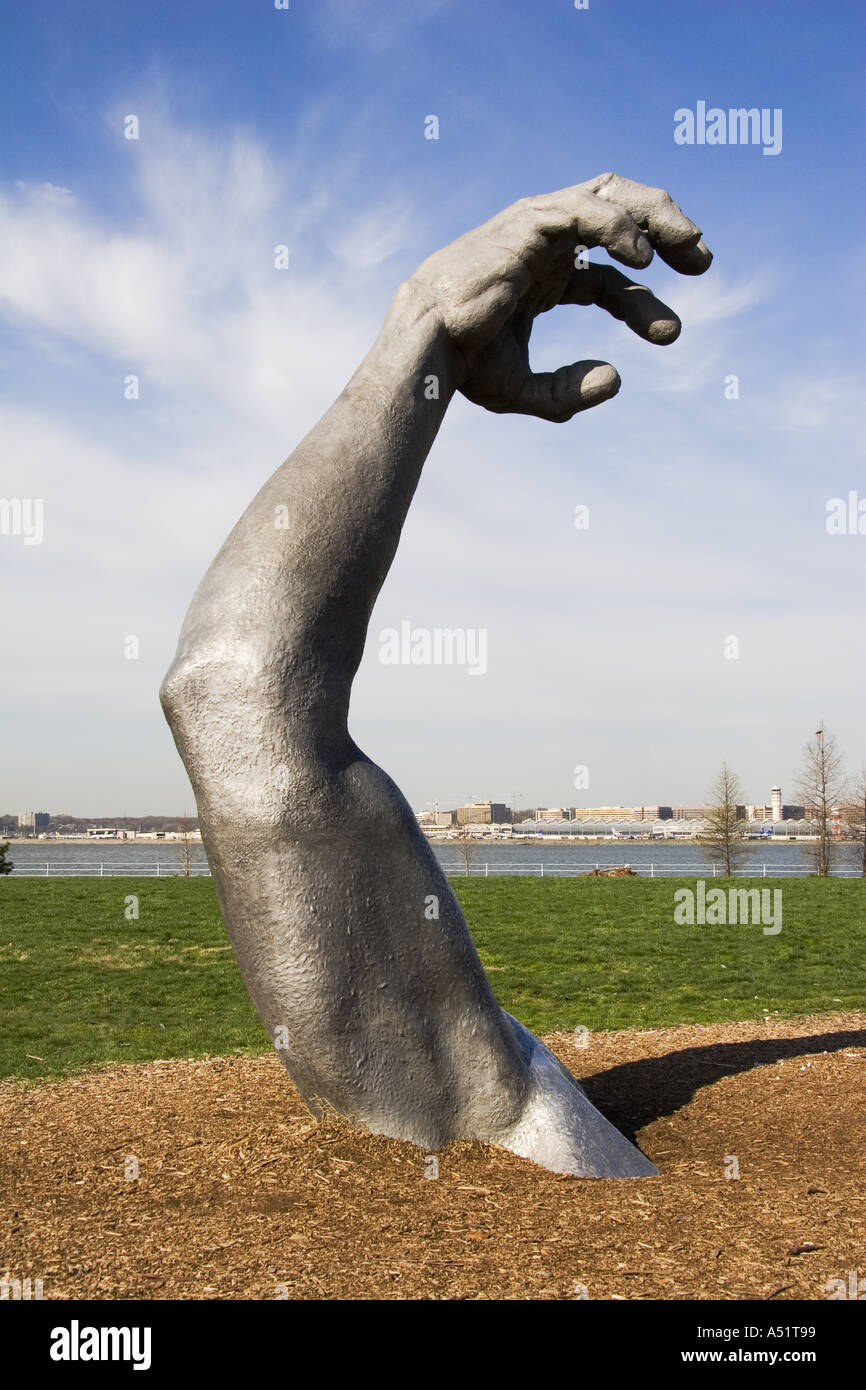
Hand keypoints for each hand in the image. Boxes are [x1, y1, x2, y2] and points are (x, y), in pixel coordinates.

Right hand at [409, 172, 711, 421]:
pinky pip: (586, 209)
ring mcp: (538, 226)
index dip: (642, 298)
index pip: (607, 274)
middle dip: (666, 229)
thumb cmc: (465, 365)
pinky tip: (643, 258)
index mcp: (542, 273)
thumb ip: (567, 394)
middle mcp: (544, 243)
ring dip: (657, 217)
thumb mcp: (523, 390)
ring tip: (692, 249)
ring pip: (611, 196)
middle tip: (702, 261)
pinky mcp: (530, 221)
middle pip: (620, 213)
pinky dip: (620, 226)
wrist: (426, 345)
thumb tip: (618, 378)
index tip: (671, 332)